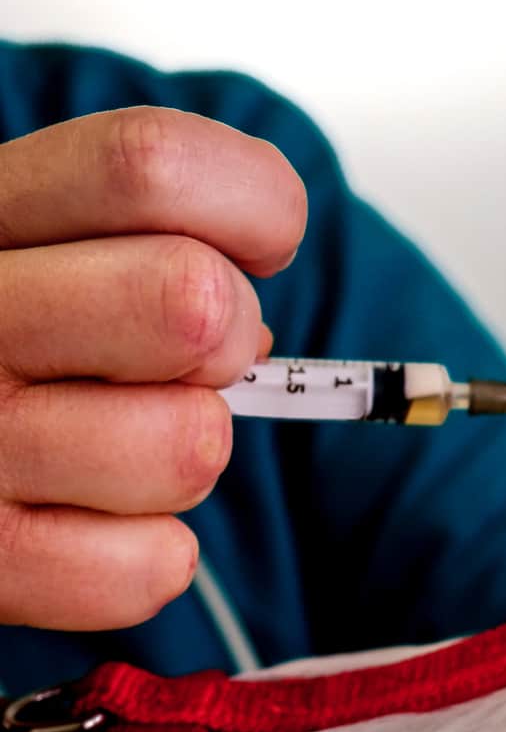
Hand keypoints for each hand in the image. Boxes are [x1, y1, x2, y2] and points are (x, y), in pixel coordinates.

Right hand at [0, 107, 303, 629]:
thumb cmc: (9, 337)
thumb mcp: (45, 243)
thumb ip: (149, 234)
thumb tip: (250, 324)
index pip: (149, 165)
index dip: (252, 207)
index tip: (256, 243)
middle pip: (194, 302)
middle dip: (227, 341)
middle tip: (176, 362)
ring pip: (191, 444)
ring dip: (185, 454)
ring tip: (104, 444)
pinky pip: (151, 566)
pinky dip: (148, 554)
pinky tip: (83, 522)